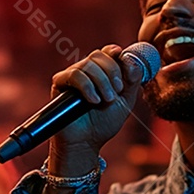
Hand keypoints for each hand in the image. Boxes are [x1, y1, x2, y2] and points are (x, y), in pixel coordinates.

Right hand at [46, 46, 144, 174]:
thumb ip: (132, 81)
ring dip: (102, 82)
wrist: (87, 141)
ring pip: (88, 64)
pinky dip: (87, 86)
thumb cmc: (105, 122)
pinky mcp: (60, 83)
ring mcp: (73, 76)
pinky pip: (74, 75)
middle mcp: (86, 70)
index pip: (108, 52)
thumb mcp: (126, 101)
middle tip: (117, 91)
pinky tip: (93, 100)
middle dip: (112, 72)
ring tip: (106, 100)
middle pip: (99, 55)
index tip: (122, 61)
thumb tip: (130, 60)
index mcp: (102, 71)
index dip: (116, 53)